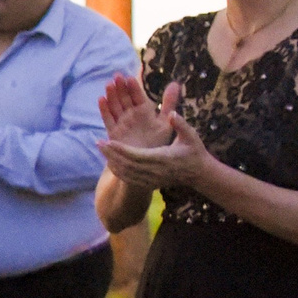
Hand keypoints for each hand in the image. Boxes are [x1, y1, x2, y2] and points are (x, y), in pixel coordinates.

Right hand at [98, 73, 178, 147]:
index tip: (130, 77)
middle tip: (117, 76)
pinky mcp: (113, 132)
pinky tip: (101, 100)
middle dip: (120, 87)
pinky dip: (104, 110)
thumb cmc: (157, 141)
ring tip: (109, 85)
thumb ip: (169, 102)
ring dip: (111, 95)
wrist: (146, 162)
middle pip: (124, 98)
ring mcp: (121, 122)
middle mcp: (131, 115)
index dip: (133, 87)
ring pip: (115, 106)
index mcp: (143, 110)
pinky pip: (108, 119)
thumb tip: (175, 84)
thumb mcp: (165, 121)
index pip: (137, 96)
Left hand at [98, 107, 212, 191]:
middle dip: (111, 154)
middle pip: (126, 164)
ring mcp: (151, 179)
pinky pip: (130, 179)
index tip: (108, 141)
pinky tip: (110, 162)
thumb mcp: (191, 136)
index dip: (120, 149)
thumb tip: (172, 114)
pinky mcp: (150, 184)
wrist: (199, 173)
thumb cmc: (194, 151)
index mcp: (162, 159)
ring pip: (126, 173)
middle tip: (98, 142)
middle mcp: (154, 171)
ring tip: (102, 149)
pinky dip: (118, 171)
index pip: (136, 155)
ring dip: (112, 162)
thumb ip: (181, 125)